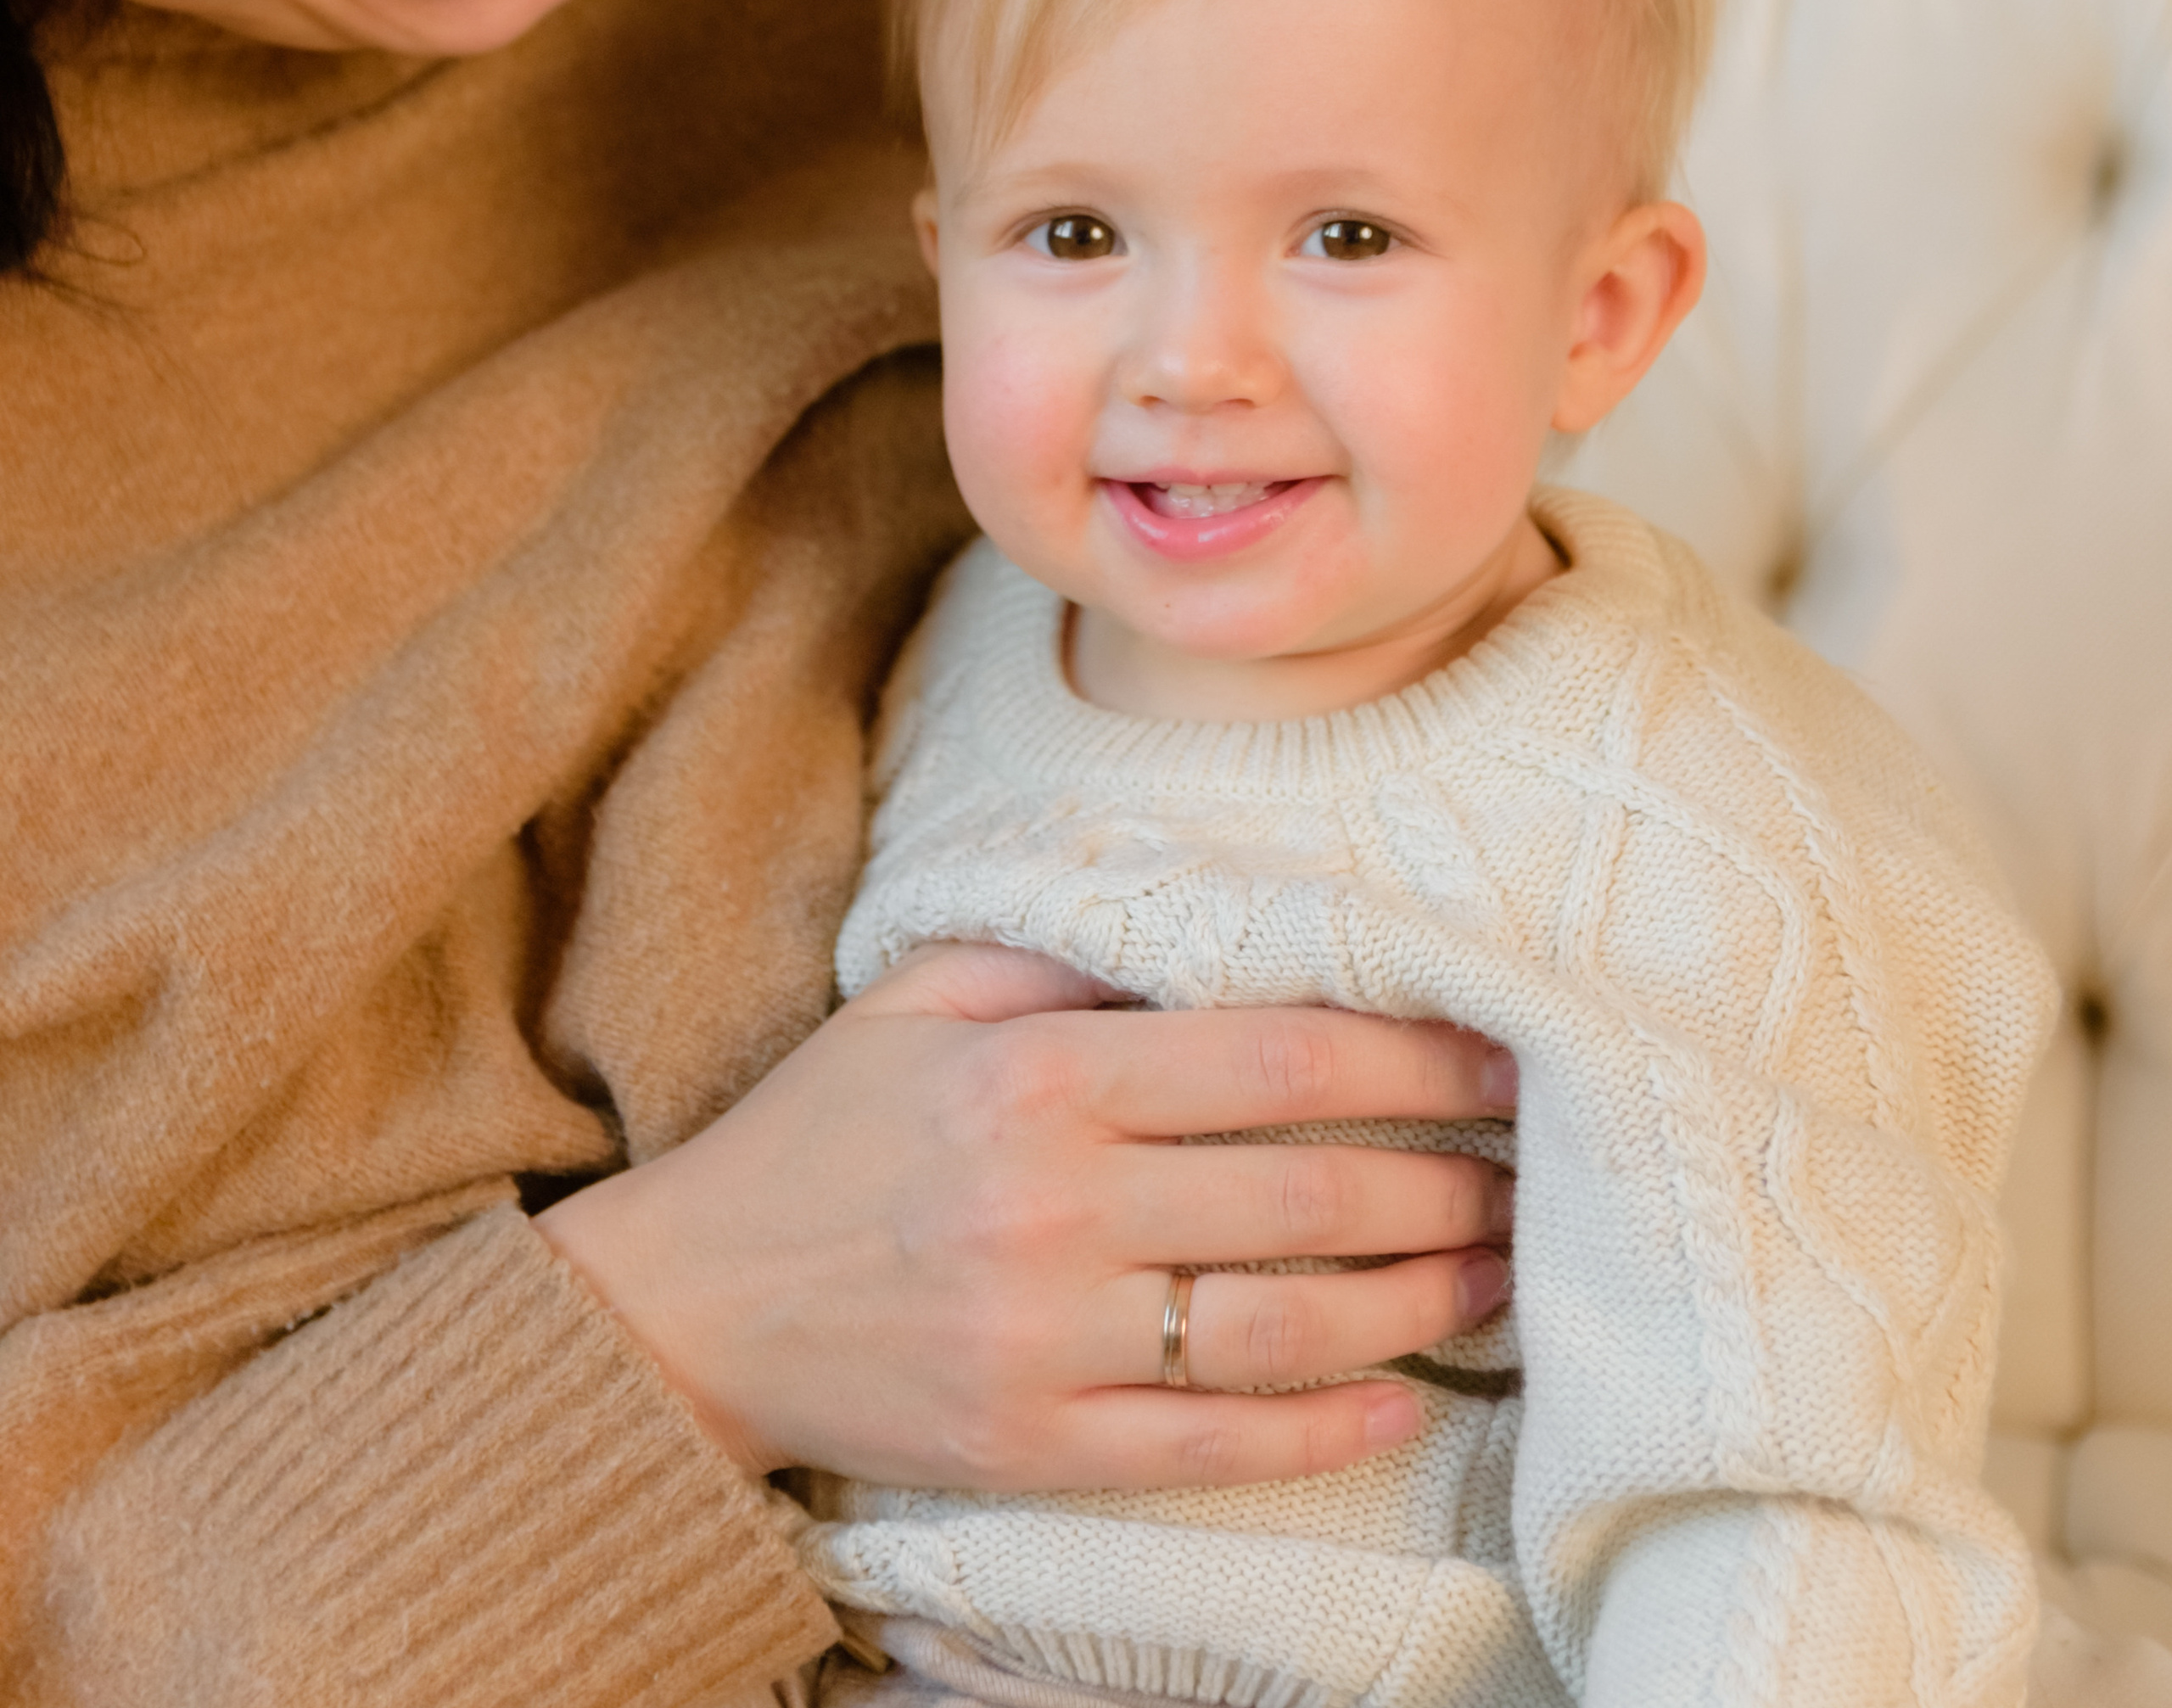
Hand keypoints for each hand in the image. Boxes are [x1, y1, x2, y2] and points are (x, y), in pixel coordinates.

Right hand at [536, 942, 1515, 1494]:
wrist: (691, 1304)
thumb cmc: (826, 1128)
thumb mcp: (926, 993)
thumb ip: (1070, 959)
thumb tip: (1228, 939)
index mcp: (1042, 1072)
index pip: (1281, 1059)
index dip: (1416, 1058)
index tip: (1504, 1055)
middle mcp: (1057, 1204)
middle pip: (1310, 1195)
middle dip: (1449, 1183)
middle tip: (1539, 1173)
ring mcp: (1050, 1339)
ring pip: (1286, 1327)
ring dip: (1421, 1303)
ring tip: (1502, 1277)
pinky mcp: (1037, 1448)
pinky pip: (1215, 1444)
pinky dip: (1327, 1427)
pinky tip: (1405, 1396)